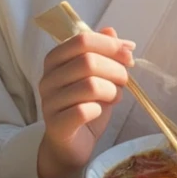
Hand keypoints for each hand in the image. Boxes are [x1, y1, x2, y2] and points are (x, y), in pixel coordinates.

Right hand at [37, 26, 134, 177]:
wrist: (70, 144)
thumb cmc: (85, 105)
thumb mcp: (98, 74)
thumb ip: (103, 51)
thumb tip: (114, 33)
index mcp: (55, 59)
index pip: (82, 39)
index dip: (110, 45)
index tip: (129, 54)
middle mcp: (48, 78)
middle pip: (88, 61)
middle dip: (115, 70)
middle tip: (124, 81)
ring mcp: (49, 102)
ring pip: (90, 85)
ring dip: (111, 91)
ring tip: (114, 97)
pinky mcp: (56, 125)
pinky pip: (83, 111)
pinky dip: (99, 110)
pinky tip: (99, 112)